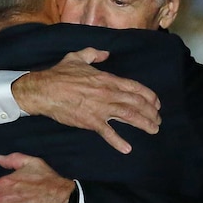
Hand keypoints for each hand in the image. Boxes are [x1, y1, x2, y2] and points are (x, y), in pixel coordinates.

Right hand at [11, 48, 160, 153]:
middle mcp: (108, 93)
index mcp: (107, 79)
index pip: (135, 87)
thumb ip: (94, 54)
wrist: (44, 90)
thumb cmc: (59, 73)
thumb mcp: (78, 57)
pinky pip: (108, 132)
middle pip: (136, 103)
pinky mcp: (90, 121)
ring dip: (144, 123)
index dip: (149, 96)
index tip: (157, 103)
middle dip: (151, 112)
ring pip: (129, 116)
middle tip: (158, 119)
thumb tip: (105, 53)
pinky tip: (127, 148)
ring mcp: (100, 108)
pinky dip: (118, 141)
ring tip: (153, 129)